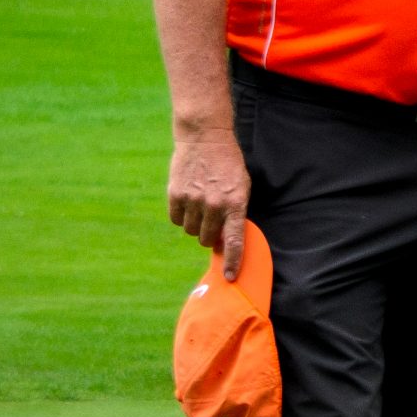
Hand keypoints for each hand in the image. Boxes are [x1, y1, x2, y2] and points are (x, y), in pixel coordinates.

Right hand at [167, 131, 250, 278]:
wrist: (206, 138)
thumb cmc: (228, 165)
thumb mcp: (241, 187)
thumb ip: (235, 214)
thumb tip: (224, 242)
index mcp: (236, 204)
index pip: (234, 241)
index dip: (232, 262)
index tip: (229, 277)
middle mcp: (215, 205)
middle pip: (206, 239)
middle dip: (209, 235)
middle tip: (211, 220)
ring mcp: (194, 200)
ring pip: (190, 231)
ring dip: (194, 224)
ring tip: (200, 204)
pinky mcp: (176, 195)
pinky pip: (175, 219)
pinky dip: (180, 215)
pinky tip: (187, 199)